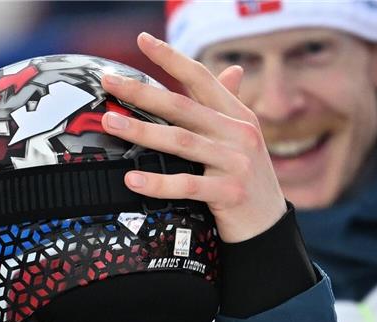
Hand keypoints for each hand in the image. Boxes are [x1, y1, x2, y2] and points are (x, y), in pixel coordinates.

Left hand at [101, 32, 284, 242]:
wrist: (268, 225)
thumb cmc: (244, 178)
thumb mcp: (240, 139)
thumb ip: (227, 107)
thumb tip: (231, 70)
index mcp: (236, 115)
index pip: (200, 78)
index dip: (171, 58)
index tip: (142, 40)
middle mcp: (238, 133)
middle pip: (182, 106)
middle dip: (142, 92)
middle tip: (108, 81)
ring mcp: (236, 162)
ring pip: (180, 141)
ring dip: (141, 131)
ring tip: (110, 122)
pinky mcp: (230, 193)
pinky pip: (186, 185)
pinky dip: (157, 182)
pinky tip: (131, 178)